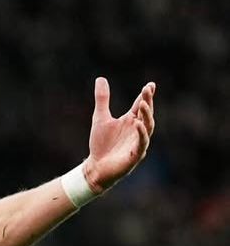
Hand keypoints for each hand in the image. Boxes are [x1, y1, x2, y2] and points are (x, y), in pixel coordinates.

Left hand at [84, 77, 154, 192]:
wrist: (95, 167)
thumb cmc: (100, 144)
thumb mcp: (100, 118)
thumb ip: (102, 99)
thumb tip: (100, 78)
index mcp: (131, 120)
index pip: (141, 105)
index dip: (146, 95)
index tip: (150, 85)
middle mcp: (137, 130)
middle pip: (146, 114)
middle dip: (148, 102)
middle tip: (147, 90)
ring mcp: (137, 142)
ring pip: (147, 127)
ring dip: (146, 115)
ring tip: (143, 104)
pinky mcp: (134, 155)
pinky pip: (141, 143)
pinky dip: (141, 134)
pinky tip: (137, 124)